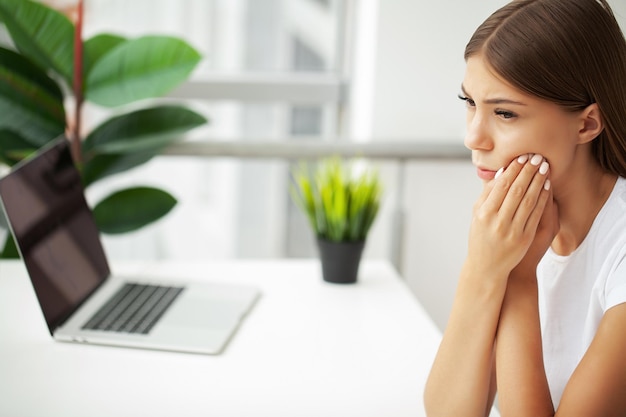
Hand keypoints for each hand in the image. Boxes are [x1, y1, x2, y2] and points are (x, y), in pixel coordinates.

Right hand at [466, 154, 551, 277]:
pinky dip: (542, 198)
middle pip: (517, 190)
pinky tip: (546, 186)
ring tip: (544, 166)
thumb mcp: (477, 215)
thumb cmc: (480, 237)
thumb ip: (487, 195)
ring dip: (538, 181)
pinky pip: (536, 214)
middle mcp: (498, 221)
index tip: (522, 157)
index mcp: (484, 213)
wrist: (486, 267)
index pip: (502, 186)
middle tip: (537, 156)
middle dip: (528, 171)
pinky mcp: (524, 238)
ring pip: (529, 200)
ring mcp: (512, 230)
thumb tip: (501, 173)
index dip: (513, 170)